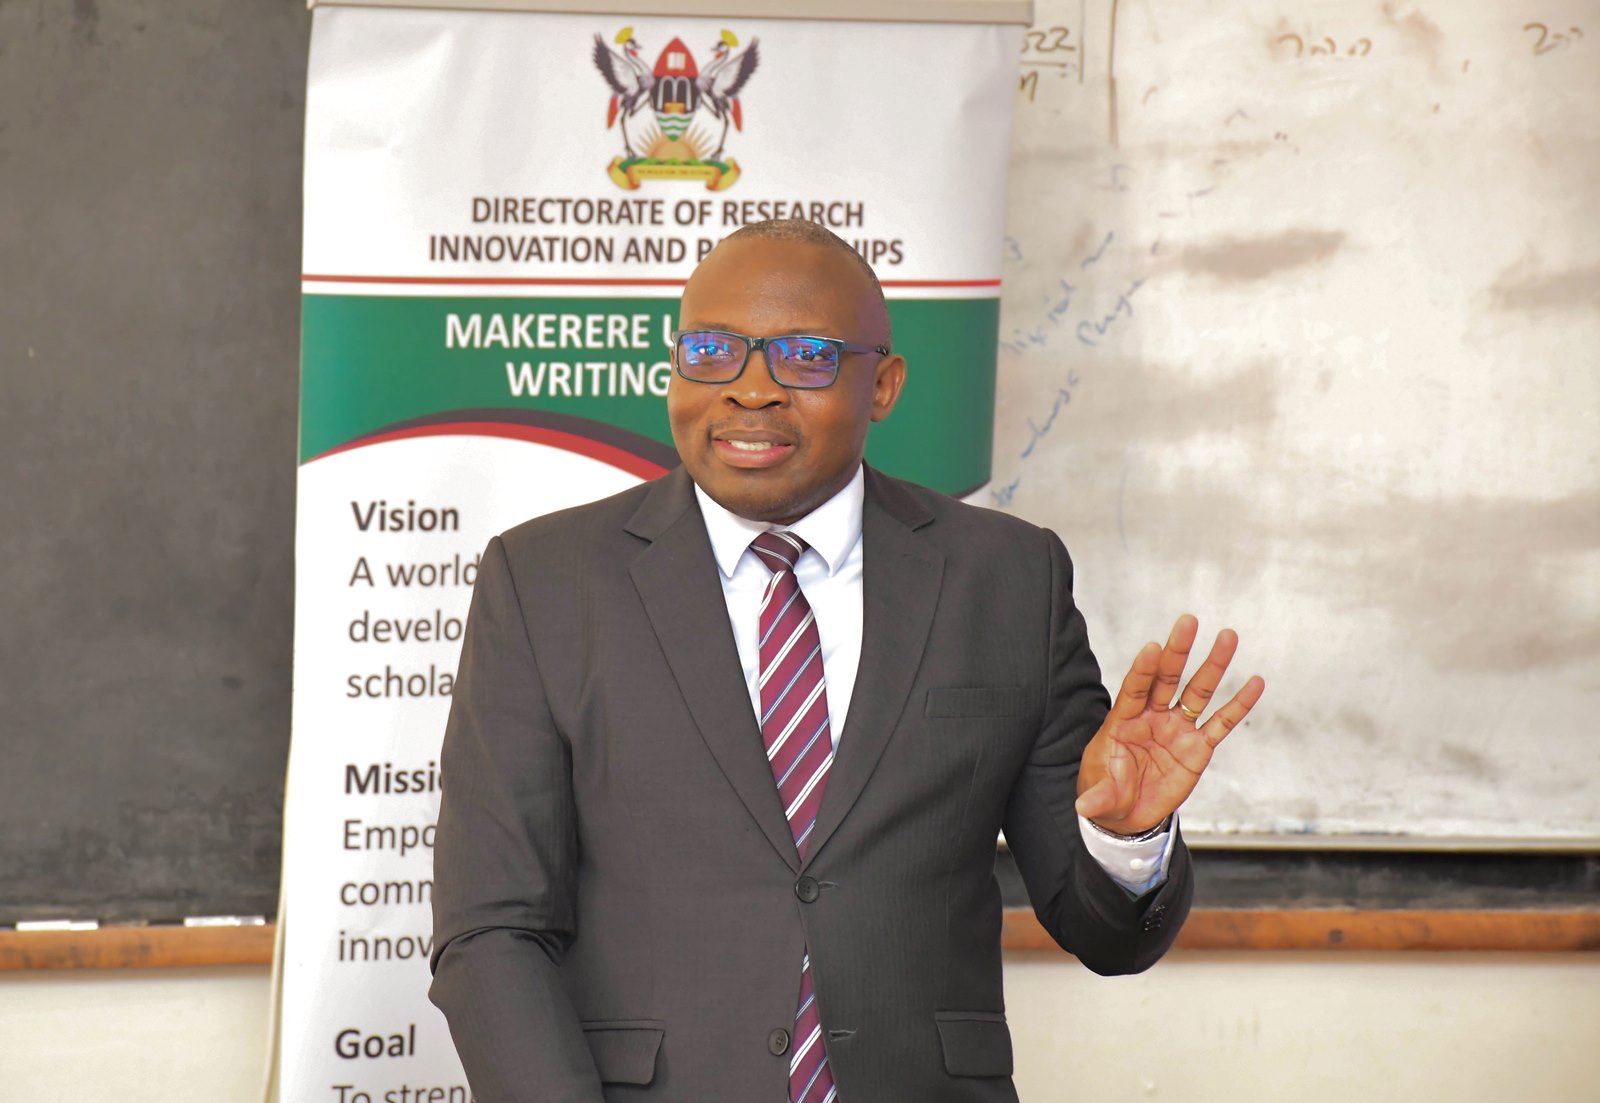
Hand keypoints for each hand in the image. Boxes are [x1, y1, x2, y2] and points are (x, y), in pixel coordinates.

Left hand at [1075, 615, 1264, 834]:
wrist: (1128, 814)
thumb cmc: (1107, 794)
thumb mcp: (1100, 796)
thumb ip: (1097, 796)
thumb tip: (1084, 807)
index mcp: (1123, 722)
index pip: (1133, 689)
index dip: (1142, 669)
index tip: (1152, 646)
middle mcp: (1152, 718)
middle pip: (1166, 678)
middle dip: (1177, 651)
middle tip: (1188, 621)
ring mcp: (1177, 730)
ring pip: (1197, 692)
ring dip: (1213, 666)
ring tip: (1228, 637)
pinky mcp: (1198, 749)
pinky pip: (1221, 724)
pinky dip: (1239, 705)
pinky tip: (1255, 682)